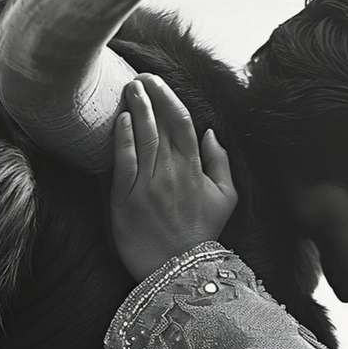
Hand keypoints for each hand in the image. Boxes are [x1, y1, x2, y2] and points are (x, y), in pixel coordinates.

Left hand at [110, 73, 238, 281]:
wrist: (178, 270)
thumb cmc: (201, 235)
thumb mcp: (226, 199)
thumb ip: (221, 163)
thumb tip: (211, 134)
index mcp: (195, 170)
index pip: (181, 122)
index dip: (168, 97)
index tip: (156, 82)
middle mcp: (172, 173)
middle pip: (159, 124)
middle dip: (148, 95)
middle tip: (137, 77)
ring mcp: (148, 185)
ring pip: (142, 137)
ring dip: (135, 108)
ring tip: (128, 89)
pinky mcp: (127, 199)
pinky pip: (125, 162)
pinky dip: (123, 138)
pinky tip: (121, 119)